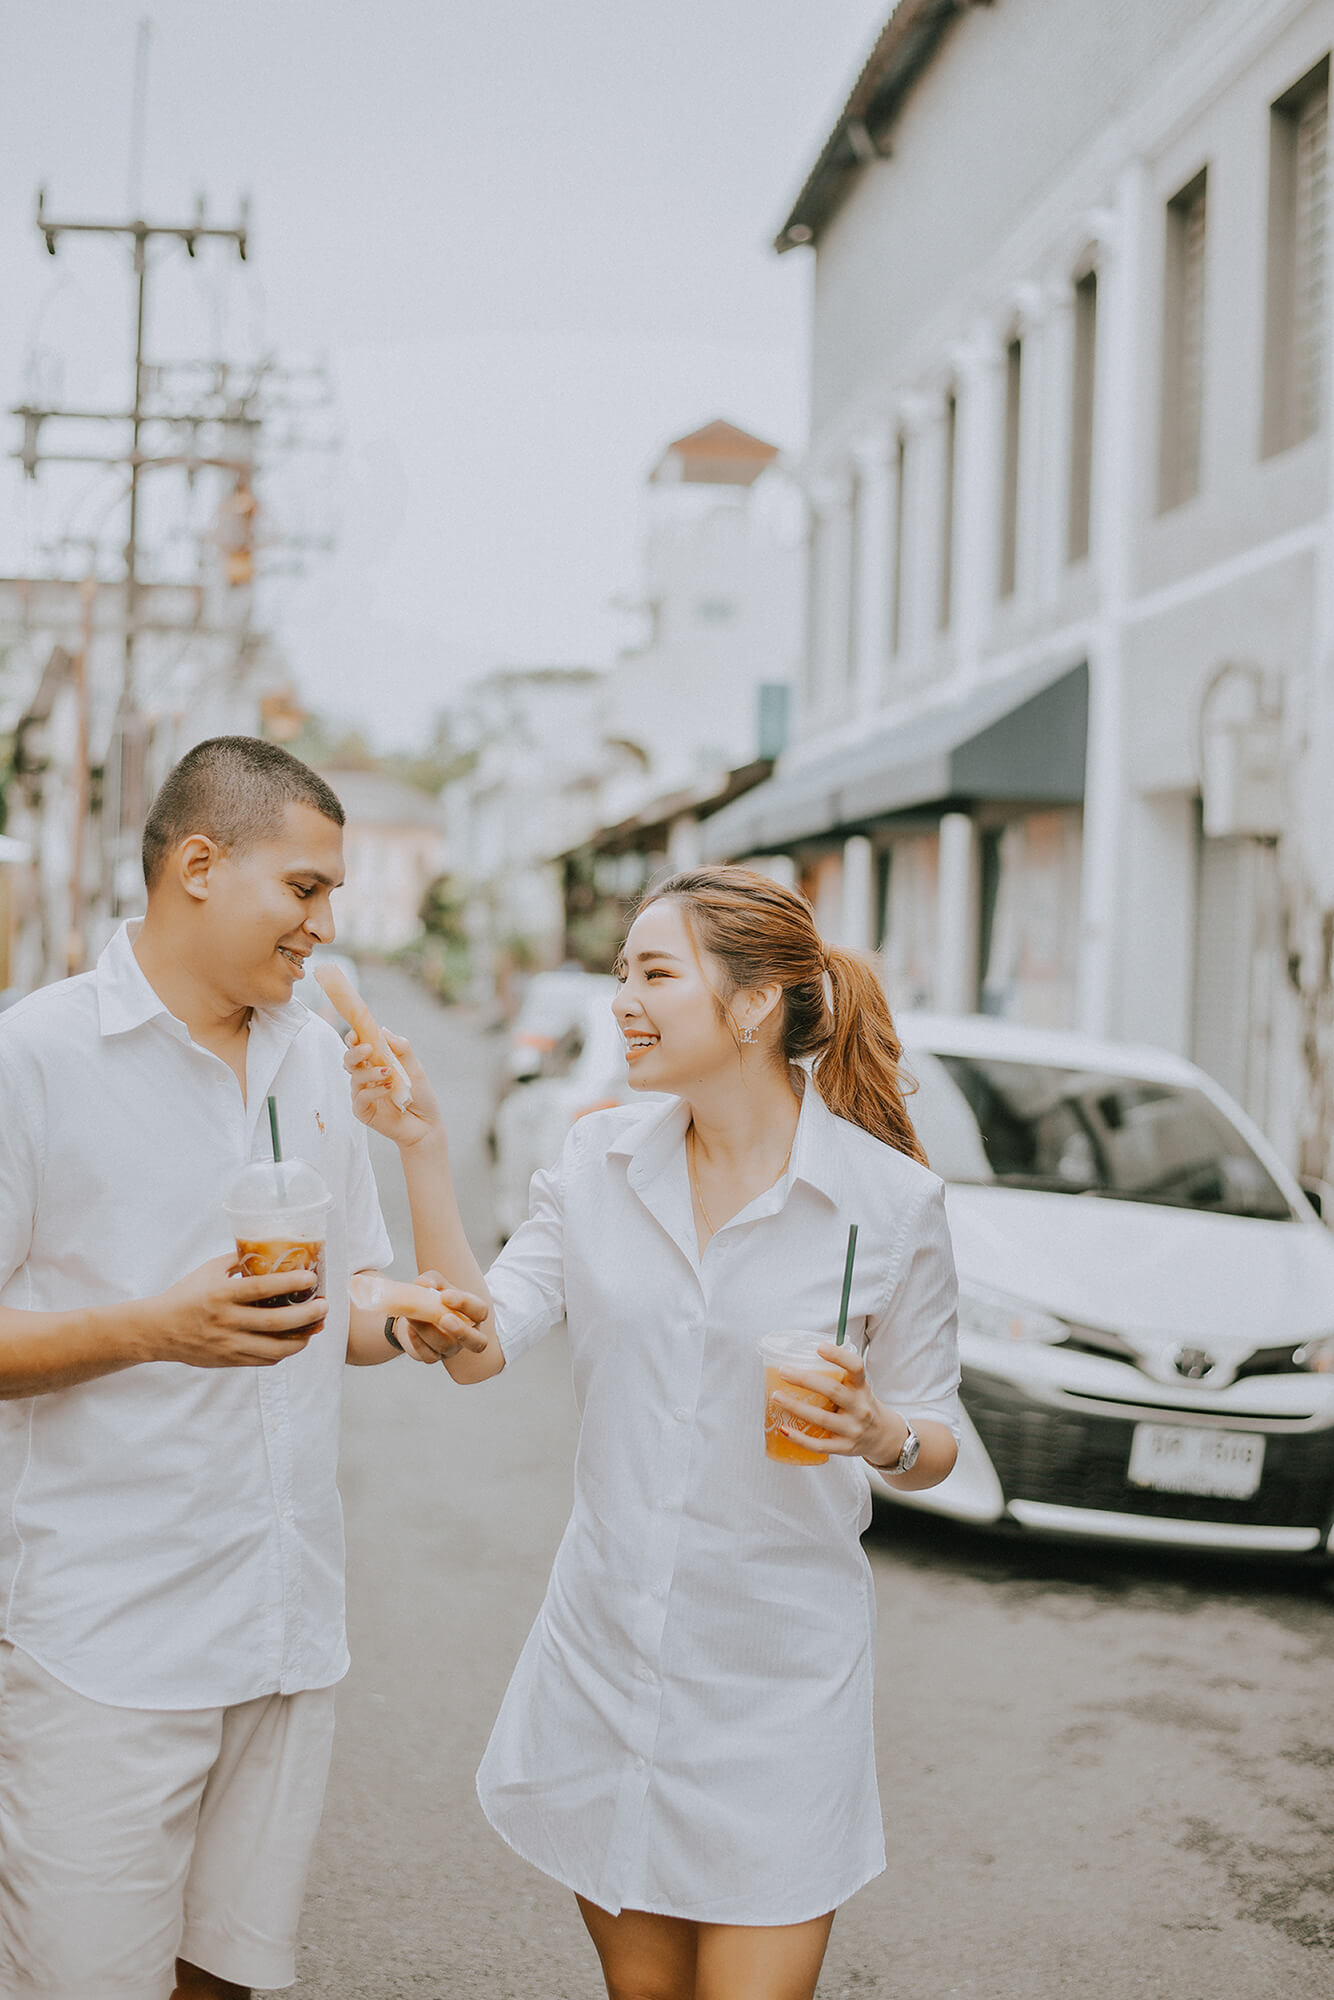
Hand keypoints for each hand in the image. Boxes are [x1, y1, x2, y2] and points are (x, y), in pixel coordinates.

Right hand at [143, 1255, 325, 1368]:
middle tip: (324, 1306)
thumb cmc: (185, 1295)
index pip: (261, 1289)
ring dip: (301, 1339)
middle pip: (275, 1322)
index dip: (289, 1283)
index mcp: (221, 1295)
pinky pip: (264, 1360)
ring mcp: (229, 1344)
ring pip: (274, 1349)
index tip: (311, 1278)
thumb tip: (267, 1250)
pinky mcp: (229, 1360)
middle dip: (307, 1315)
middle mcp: (227, 1322)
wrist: (157, 1330)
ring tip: (315, 1327)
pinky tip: (294, 1341)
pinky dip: (283, 1352)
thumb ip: (237, 1261)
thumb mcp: (208, 1271)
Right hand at [345, 1029, 440, 1149]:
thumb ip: (401, 1048)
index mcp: (375, 1063)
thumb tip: (383, 1030)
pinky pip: (361, 1097)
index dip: (354, 1039)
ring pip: (355, 1077)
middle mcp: (366, 1077)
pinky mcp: (362, 1111)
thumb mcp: (414, 1067)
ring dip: (371, 1072)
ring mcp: (362, 1094)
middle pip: (349, 1060)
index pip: (358, 1047)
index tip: (356, 1034)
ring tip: (388, 1072)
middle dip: (355, 1052)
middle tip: (368, 1049)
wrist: (426, 1123)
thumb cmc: (420, 1094)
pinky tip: (388, 1088)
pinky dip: (373, 1091)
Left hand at [389, 1268, 489, 1363]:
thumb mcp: (434, 1282)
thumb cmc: (432, 1296)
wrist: (414, 1314)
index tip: (444, 1296)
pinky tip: (410, 1329)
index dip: (465, 1304)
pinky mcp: (434, 1356)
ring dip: (428, 1331)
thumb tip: (426, 1285)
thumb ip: (431, 1279)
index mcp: (473, 1314)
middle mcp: (468, 1334)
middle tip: (444, 1319)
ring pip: (446, 1346)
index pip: (480, 1311)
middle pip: (478, 1343)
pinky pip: (429, 1356)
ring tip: (413, 1316)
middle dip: (462, 1332)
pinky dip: (418, 1342)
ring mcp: (451, 1348)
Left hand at [770, 1343, 909, 1465]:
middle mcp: (860, 1408)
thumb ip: (838, 1375)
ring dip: (795, 1407)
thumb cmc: (861, 1406)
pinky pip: (819, 1444)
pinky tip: (784, 1429)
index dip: (838, 1356)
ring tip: (776, 1397)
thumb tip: (802, 1355)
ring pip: (821, 1418)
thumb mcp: (858, 1388)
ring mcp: (853, 1429)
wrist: (882, 1437)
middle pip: (832, 1391)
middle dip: (805, 1380)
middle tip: (783, 1371)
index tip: (819, 1347)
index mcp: (862, 1388)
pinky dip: (799, 1438)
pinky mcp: (845, 1448)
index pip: (856, 1367)